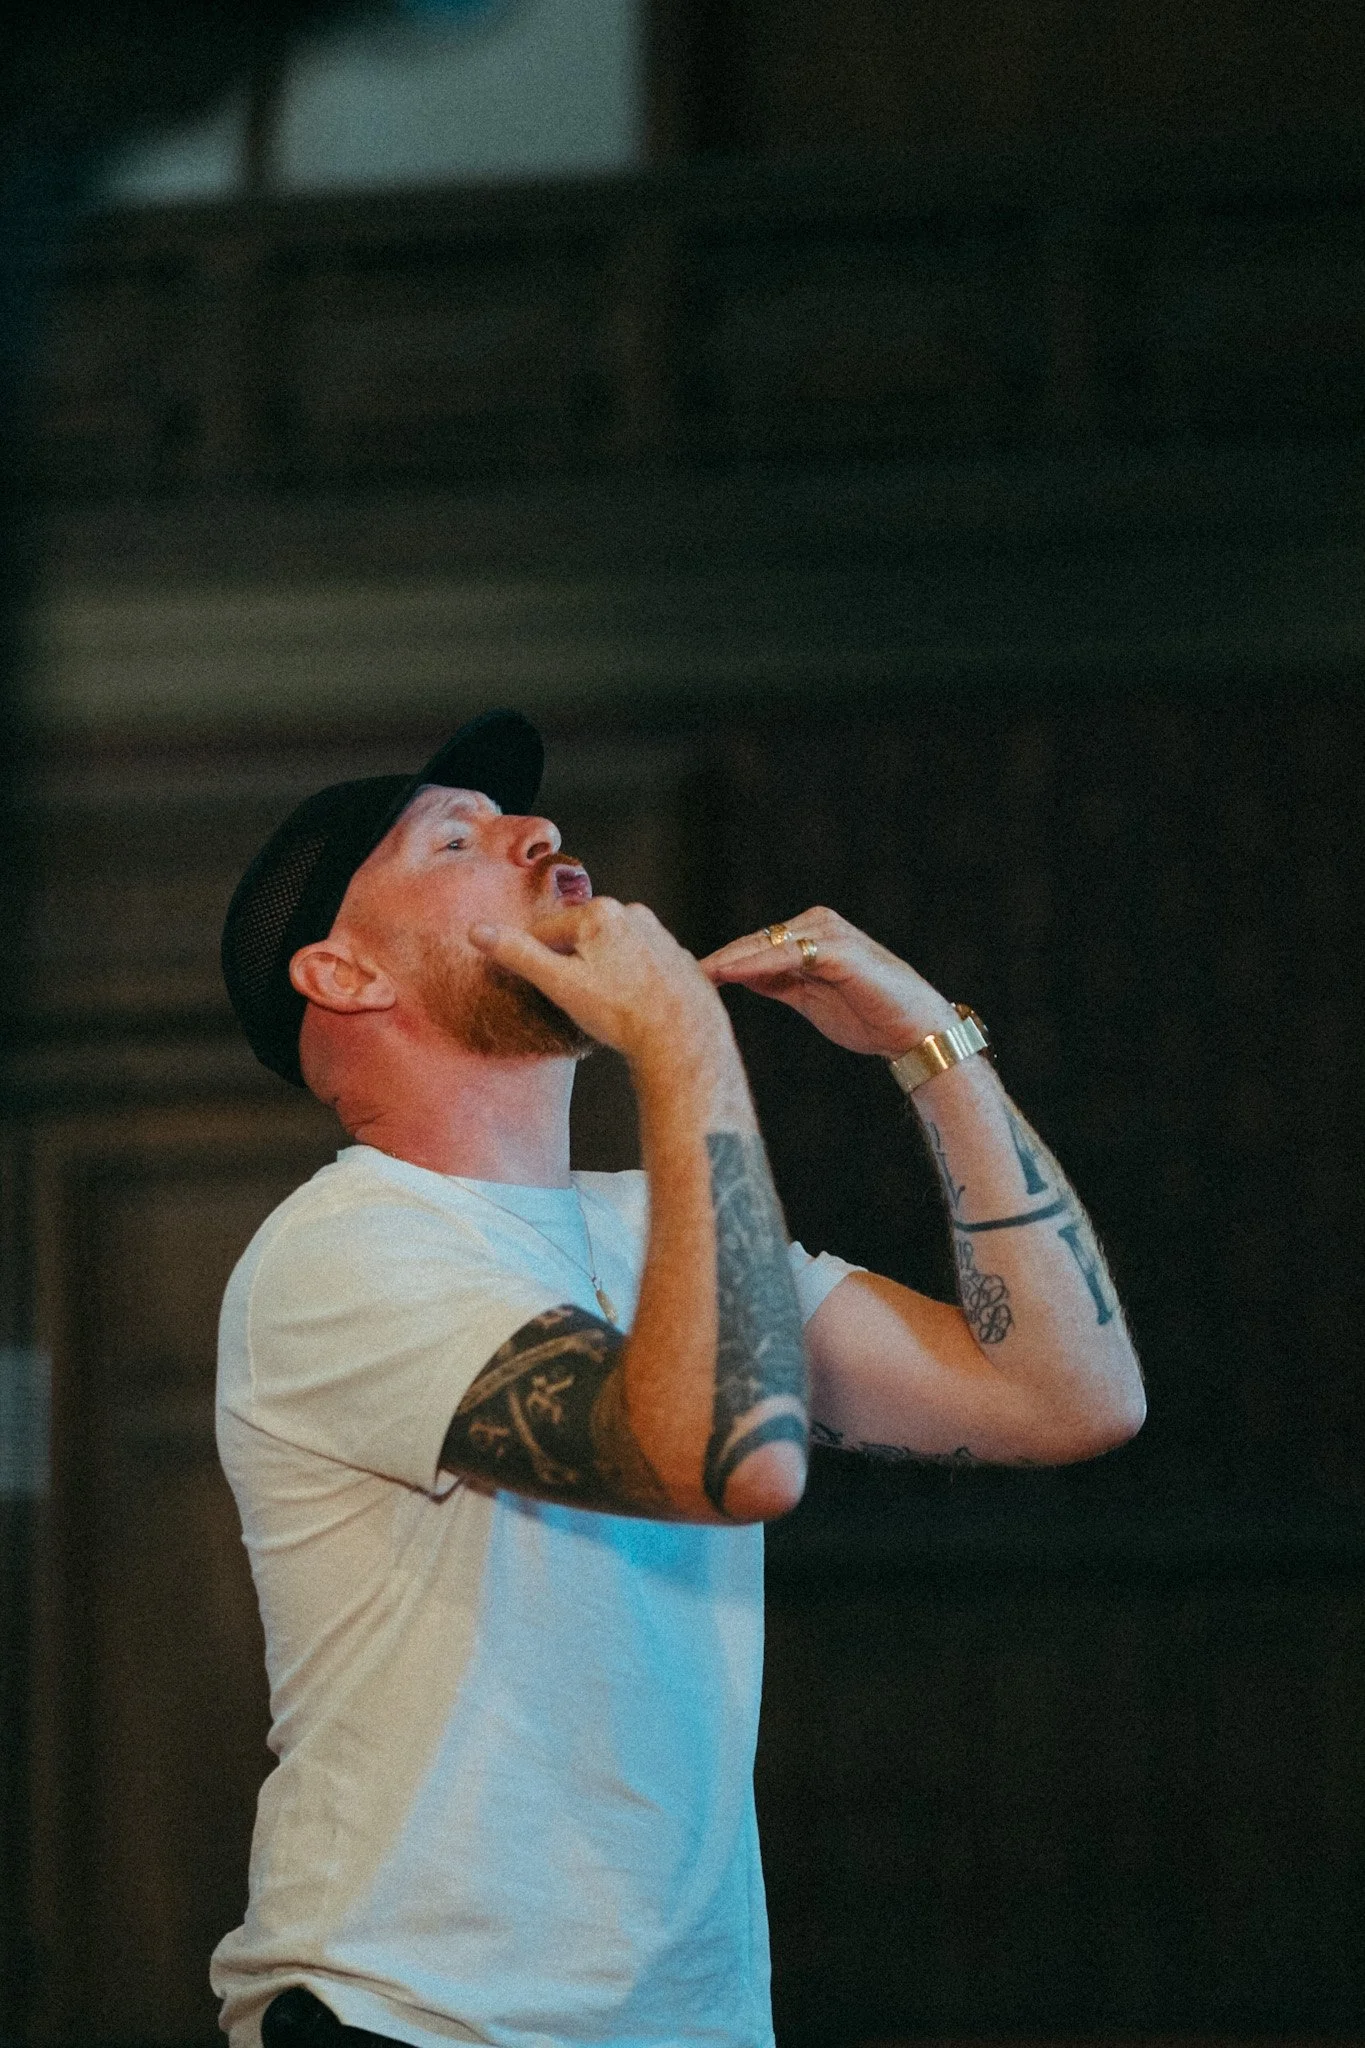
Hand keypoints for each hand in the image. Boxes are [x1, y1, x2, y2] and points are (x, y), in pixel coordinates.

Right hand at [470, 899, 731, 1071]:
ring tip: (608, 1008)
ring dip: (602, 972)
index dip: (535, 961)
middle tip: (579, 1002)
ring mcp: (659, 935)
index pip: (546, 931)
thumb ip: (518, 954)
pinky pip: (641, 965)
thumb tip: (476, 930)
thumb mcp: (559, 983)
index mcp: (599, 913)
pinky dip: (631, 980)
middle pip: (580, 938)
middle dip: (572, 965)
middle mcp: (633, 913)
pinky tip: (633, 1007)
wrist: (684, 1038)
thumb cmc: (620, 1012)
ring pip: (611, 951)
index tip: (543, 987)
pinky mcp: (678, 958)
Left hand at [699, 908, 958, 1057]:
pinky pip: (789, 956)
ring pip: (765, 946)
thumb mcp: (809, 997)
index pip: (752, 946)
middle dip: (714, 959)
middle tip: (666, 971)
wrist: (914, 1031)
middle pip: (753, 942)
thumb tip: (737, 975)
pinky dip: (755, 964)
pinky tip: (726, 974)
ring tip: (689, 973)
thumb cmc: (867, 1015)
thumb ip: (777, 982)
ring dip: (727, 959)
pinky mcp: (840, 951)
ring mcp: (829, 934)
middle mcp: (817, 926)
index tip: (677, 975)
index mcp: (809, 936)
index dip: (717, 962)